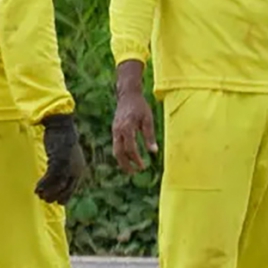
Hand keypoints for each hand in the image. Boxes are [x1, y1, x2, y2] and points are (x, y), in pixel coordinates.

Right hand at [35, 113, 90, 203]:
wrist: (61, 127)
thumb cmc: (62, 141)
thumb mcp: (67, 157)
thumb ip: (65, 168)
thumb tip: (57, 178)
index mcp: (79, 170)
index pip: (72, 189)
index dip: (62, 196)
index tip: (53, 200)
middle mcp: (76, 170)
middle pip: (66, 189)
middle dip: (54, 196)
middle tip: (44, 199)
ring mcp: (68, 166)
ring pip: (58, 185)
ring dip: (47, 191)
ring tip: (38, 195)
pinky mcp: (59, 161)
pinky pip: (51, 177)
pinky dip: (43, 184)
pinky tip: (37, 188)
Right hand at [110, 60, 158, 174]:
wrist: (127, 95)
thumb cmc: (140, 106)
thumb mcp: (148, 120)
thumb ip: (149, 136)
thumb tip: (153, 151)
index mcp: (127, 128)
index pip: (130, 149)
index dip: (136, 160)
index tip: (143, 166)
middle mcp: (118, 131)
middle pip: (119, 152)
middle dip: (125, 164)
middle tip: (133, 173)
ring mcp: (115, 130)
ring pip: (115, 150)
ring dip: (122, 160)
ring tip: (129, 168)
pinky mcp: (115, 130)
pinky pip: (116, 144)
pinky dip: (121, 153)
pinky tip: (127, 157)